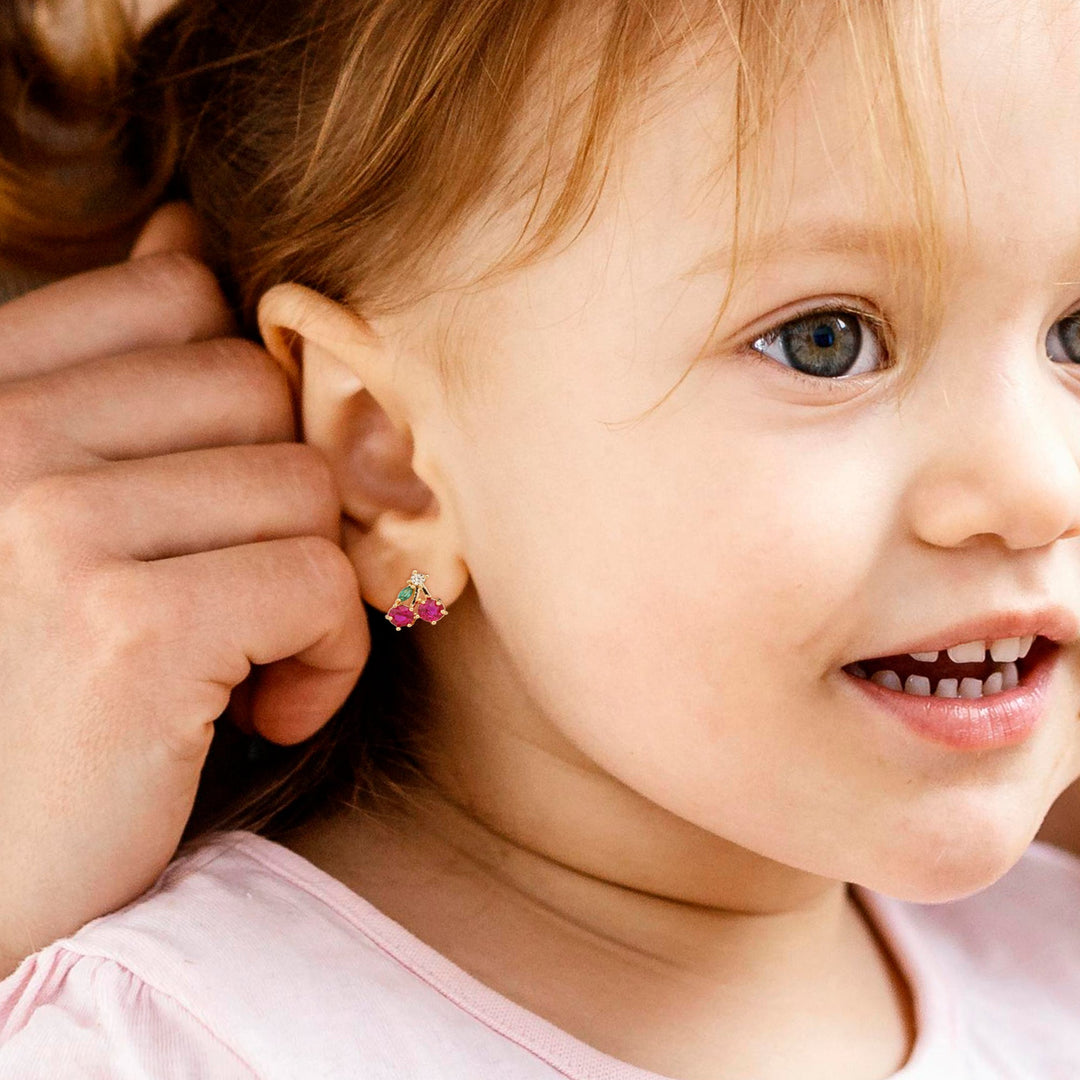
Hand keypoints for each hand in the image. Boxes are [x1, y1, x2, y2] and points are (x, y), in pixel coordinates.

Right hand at [0, 204, 368, 977]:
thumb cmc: (34, 683)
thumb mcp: (51, 505)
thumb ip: (112, 370)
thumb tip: (183, 237)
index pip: (174, 297)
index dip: (231, 399)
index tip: (206, 498)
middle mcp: (3, 442)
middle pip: (258, 390)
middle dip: (273, 501)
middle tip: (229, 591)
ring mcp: (58, 529)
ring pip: (304, 486)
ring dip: (304, 588)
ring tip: (238, 660)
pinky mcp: (134, 628)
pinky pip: (320, 580)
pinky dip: (324, 656)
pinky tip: (258, 710)